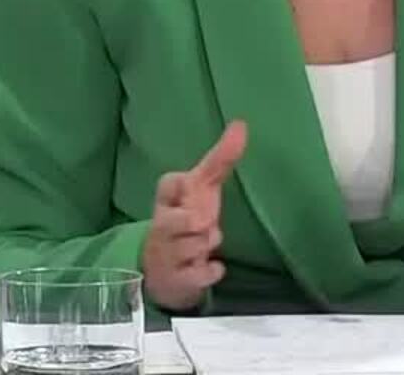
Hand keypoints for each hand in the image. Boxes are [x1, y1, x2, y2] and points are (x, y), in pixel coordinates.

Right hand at [142, 120, 245, 310]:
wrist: (161, 269)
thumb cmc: (187, 218)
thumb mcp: (202, 188)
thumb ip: (220, 158)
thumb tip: (242, 124)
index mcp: (168, 199)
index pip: (169, 184)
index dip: (181, 186)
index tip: (192, 187)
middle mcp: (162, 225)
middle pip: (182, 220)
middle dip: (198, 222)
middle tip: (202, 224)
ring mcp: (166, 254)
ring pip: (194, 246)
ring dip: (206, 246)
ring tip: (202, 247)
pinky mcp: (175, 280)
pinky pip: (199, 275)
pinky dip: (209, 271)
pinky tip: (211, 267)